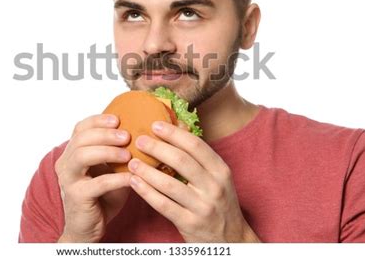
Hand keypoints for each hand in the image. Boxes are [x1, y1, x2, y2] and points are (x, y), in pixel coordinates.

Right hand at [55, 114, 131, 242]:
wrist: (88, 228)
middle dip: (105, 134)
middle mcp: (66, 164)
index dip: (98, 120)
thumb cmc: (102, 196)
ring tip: (128, 154)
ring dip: (108, 152)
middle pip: (81, 139)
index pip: (80, 128)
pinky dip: (117, 178)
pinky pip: (98, 184)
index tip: (118, 119)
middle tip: (126, 136)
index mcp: (72, 153)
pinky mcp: (77, 197)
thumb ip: (117, 152)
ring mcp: (69, 180)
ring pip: (82, 156)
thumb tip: (142, 134)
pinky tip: (131, 177)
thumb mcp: (110, 169)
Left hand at [127, 121, 259, 242]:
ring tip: (132, 162)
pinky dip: (146, 192)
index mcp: (220, 170)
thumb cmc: (220, 202)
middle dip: (157, 148)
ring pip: (169, 184)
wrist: (231, 239)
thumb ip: (198, 154)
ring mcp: (202, 206)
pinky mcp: (189, 223)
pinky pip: (163, 205)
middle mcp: (213, 187)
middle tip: (139, 140)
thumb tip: (179, 125)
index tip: (155, 125)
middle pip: (181, 161)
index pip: (195, 145)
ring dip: (147, 171)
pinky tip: (135, 182)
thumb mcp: (217, 176)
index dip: (173, 133)